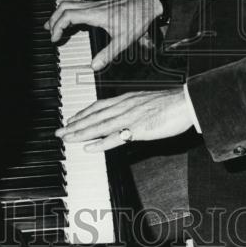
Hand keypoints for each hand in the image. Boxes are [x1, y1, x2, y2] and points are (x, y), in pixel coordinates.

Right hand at [44, 0, 162, 70]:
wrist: (148, 5)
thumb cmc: (137, 18)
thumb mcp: (124, 40)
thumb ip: (108, 54)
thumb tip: (94, 66)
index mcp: (96, 13)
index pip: (68, 15)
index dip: (58, 26)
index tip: (54, 38)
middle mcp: (93, 6)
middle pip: (64, 6)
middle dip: (53, 18)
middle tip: (49, 31)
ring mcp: (95, 3)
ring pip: (70, 3)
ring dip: (59, 13)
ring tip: (53, 25)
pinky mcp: (99, 4)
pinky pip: (78, 5)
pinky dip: (68, 12)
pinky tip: (70, 21)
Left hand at [55, 87, 191, 151]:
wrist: (186, 102)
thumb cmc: (171, 103)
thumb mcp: (147, 100)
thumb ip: (134, 107)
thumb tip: (126, 114)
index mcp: (127, 99)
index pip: (99, 106)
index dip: (83, 113)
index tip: (71, 119)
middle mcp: (124, 106)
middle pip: (94, 116)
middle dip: (75, 124)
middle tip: (59, 131)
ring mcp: (129, 117)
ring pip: (99, 126)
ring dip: (80, 133)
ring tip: (66, 138)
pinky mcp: (137, 130)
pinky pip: (115, 138)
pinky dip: (100, 143)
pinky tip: (89, 148)